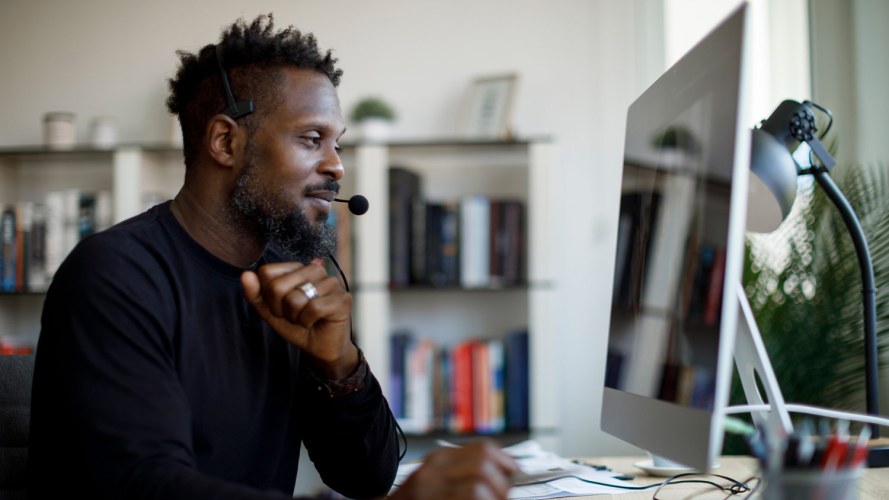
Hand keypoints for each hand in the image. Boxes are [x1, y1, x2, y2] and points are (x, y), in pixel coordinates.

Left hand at [241, 262, 354, 376]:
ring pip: (296, 298)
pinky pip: (314, 308)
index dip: (269, 296)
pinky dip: (308, 321)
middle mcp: (316, 270)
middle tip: (295, 316)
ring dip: (296, 317)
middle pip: (278, 286)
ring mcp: (331, 283)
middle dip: (282, 309)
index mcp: (297, 268)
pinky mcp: (342, 298)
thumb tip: (245, 275)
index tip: (281, 307)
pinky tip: (315, 322)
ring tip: (306, 319)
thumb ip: (256, 294)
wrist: (320, 349)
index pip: (267, 272)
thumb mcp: (272, 312)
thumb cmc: (299, 327)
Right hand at [389, 440, 519, 499]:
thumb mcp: (437, 483)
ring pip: (480, 483)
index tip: (515, 472)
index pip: (483, 449)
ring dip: (494, 497)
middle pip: (485, 463)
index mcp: (439, 461)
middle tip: (501, 497)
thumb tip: (505, 474)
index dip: (506, 461)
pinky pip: (473, 497)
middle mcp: (434, 470)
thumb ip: (464, 475)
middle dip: (502, 483)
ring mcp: (431, 488)